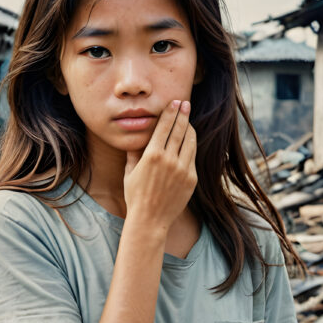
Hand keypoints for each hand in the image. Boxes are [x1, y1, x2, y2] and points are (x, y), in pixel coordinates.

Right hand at [123, 100, 196, 230]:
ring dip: (189, 129)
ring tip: (188, 122)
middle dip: (183, 114)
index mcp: (152, 155)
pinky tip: (188, 141)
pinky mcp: (191, 179)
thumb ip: (134, 153)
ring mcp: (182, 169)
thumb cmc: (135, 196)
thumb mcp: (129, 172)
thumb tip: (136, 137)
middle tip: (185, 103)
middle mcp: (169, 160)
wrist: (150, 220)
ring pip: (190, 141)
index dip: (171, 112)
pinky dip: (190, 146)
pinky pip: (192, 157)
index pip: (164, 126)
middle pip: (180, 129)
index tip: (175, 102)